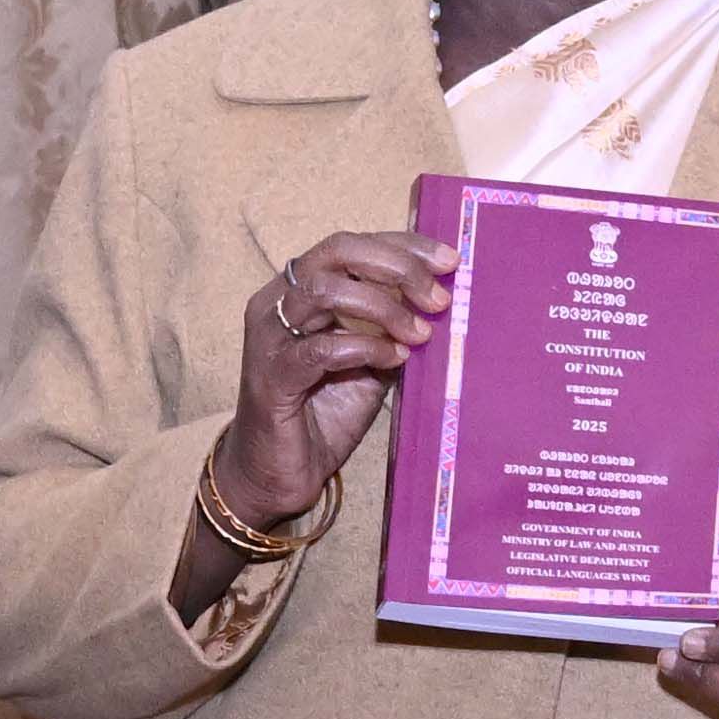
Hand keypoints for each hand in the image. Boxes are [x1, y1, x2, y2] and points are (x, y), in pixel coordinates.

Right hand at [221, 233, 448, 526]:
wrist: (282, 473)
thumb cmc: (325, 413)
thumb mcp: (372, 361)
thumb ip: (394, 327)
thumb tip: (441, 300)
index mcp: (300, 288)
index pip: (353, 245)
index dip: (404, 246)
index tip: (450, 261)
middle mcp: (277, 301)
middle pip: (338, 252)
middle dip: (397, 267)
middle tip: (437, 299)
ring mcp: (269, 336)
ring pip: (326, 291)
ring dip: (383, 308)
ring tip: (418, 335)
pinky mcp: (272, 375)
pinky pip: (321, 348)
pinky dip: (365, 349)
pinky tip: (393, 361)